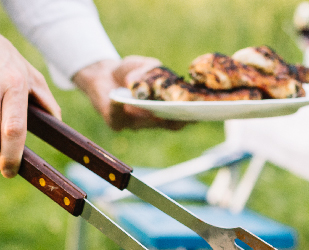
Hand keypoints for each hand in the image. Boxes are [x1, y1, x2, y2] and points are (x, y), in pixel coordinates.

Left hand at [73, 56, 190, 131]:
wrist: (104, 73)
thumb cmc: (132, 71)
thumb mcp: (145, 65)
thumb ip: (149, 71)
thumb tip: (144, 87)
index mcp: (169, 107)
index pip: (187, 114)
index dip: (196, 114)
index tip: (204, 110)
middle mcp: (156, 120)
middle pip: (171, 124)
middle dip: (178, 117)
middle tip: (183, 111)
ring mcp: (137, 124)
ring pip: (145, 123)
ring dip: (148, 113)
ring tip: (149, 104)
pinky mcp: (116, 123)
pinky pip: (118, 118)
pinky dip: (118, 108)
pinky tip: (117, 100)